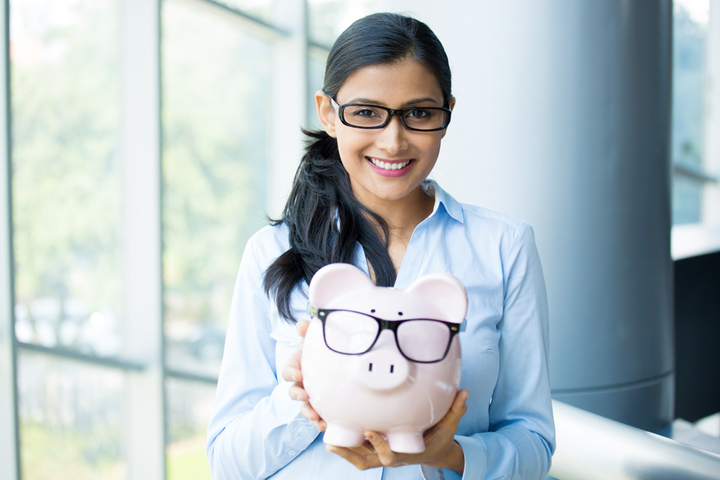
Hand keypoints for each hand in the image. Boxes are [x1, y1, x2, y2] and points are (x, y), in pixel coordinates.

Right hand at [282, 319, 326, 430]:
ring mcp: (310, 394)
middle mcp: (301, 383)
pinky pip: (319, 414)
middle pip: (294, 392)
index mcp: (296, 366)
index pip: (288, 371)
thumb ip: (306, 330)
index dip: (291, 374)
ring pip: (305, 406)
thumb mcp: (312, 337)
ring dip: (308, 412)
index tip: (297, 375)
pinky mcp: (321, 404)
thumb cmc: (318, 347)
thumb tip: (302, 325)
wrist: (332, 357)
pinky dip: (320, 421)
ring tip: (316, 418)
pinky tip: (326, 425)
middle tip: (305, 397)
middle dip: (298, 396)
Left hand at [326, 389, 468, 474]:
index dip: (377, 445)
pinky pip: (354, 453)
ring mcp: (379, 456)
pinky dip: (341, 445)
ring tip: (323, 431)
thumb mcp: (449, 426)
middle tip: (333, 437)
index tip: (368, 430)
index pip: (389, 454)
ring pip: (355, 457)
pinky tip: (326, 430)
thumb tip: (464, 392)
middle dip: (348, 450)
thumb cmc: (439, 437)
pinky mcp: (372, 452)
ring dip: (340, 447)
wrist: (432, 452)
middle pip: (365, 459)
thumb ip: (456, 409)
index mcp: (406, 452)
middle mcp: (390, 456)